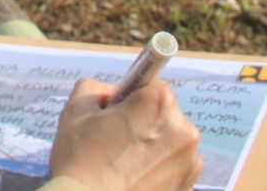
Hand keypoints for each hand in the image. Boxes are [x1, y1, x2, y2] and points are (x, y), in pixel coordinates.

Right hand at [49, 79, 201, 190]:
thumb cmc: (80, 160)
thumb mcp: (76, 108)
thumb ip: (96, 88)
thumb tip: (111, 93)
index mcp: (159, 103)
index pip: (151, 85)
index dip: (131, 98)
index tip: (119, 112)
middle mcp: (183, 130)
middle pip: (163, 113)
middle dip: (143, 121)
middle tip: (116, 140)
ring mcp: (189, 162)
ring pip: (169, 140)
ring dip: (152, 145)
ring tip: (124, 163)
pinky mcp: (189, 185)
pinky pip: (173, 165)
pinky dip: (158, 169)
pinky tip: (134, 177)